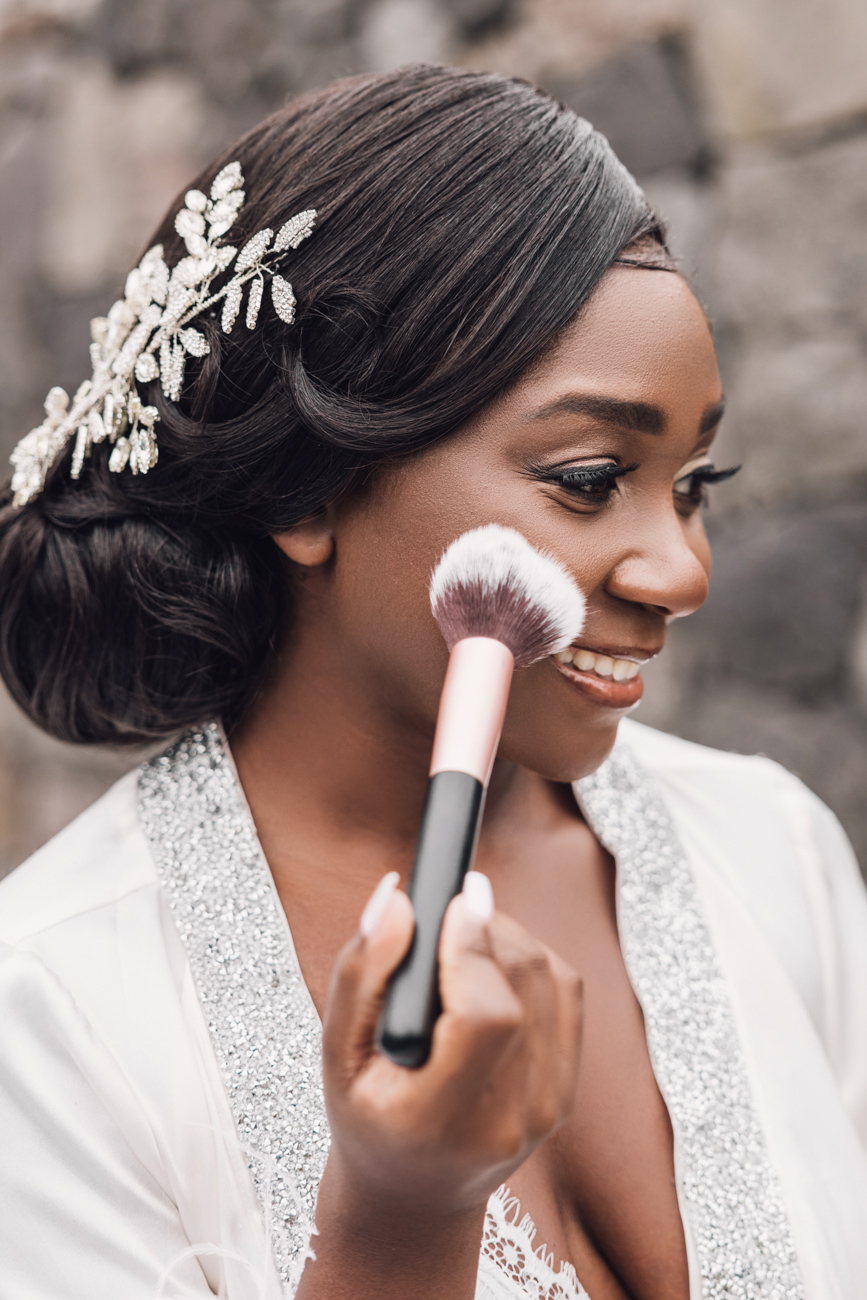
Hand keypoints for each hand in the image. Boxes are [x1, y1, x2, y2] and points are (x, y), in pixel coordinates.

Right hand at [297, 872, 581, 1299]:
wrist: (416, 1193)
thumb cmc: (369, 1116)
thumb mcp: (337, 1053)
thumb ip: (362, 973)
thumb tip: (398, 896)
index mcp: (439, 1120)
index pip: (487, 1016)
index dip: (475, 947)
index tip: (453, 899)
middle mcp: (507, 1120)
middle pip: (522, 984)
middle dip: (484, 929)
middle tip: (443, 916)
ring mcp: (547, 1108)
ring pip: (549, 976)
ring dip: (506, 937)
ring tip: (458, 945)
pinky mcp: (567, 1089)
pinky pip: (566, 990)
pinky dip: (530, 960)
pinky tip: (489, 970)